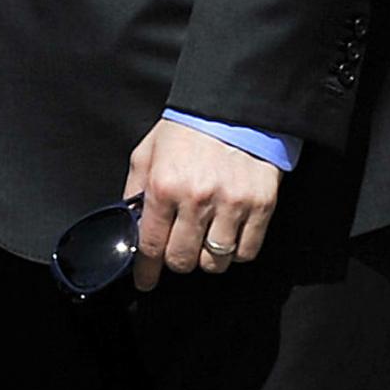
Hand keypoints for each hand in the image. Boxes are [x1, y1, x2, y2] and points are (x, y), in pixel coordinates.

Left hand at [126, 119, 279, 291]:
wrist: (235, 108)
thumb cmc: (187, 130)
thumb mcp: (148, 152)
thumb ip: (135, 189)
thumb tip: (128, 223)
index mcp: (163, 186)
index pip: (150, 244)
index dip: (146, 270)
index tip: (145, 281)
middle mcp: (196, 200)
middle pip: (182, 260)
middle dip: (176, 260)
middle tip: (177, 248)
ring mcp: (231, 205)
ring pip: (214, 262)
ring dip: (206, 256)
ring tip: (204, 237)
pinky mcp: (261, 207)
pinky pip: (245, 253)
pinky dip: (235, 251)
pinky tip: (228, 234)